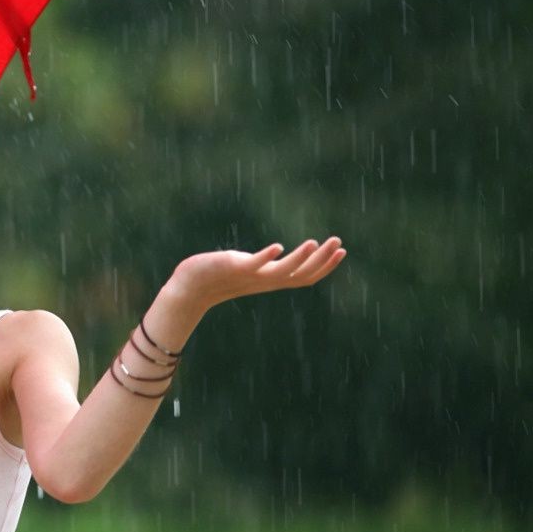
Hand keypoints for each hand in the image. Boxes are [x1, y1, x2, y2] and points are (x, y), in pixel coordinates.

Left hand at [169, 237, 345, 308]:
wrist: (191, 289)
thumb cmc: (218, 277)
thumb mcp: (248, 270)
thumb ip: (264, 265)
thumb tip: (276, 255)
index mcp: (270, 280)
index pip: (305, 277)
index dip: (325, 266)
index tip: (341, 251)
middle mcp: (265, 281)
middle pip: (301, 274)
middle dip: (322, 260)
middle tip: (339, 243)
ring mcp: (251, 275)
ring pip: (283, 271)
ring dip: (300, 258)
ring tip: (315, 242)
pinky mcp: (235, 267)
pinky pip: (254, 264)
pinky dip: (266, 257)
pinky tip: (278, 246)